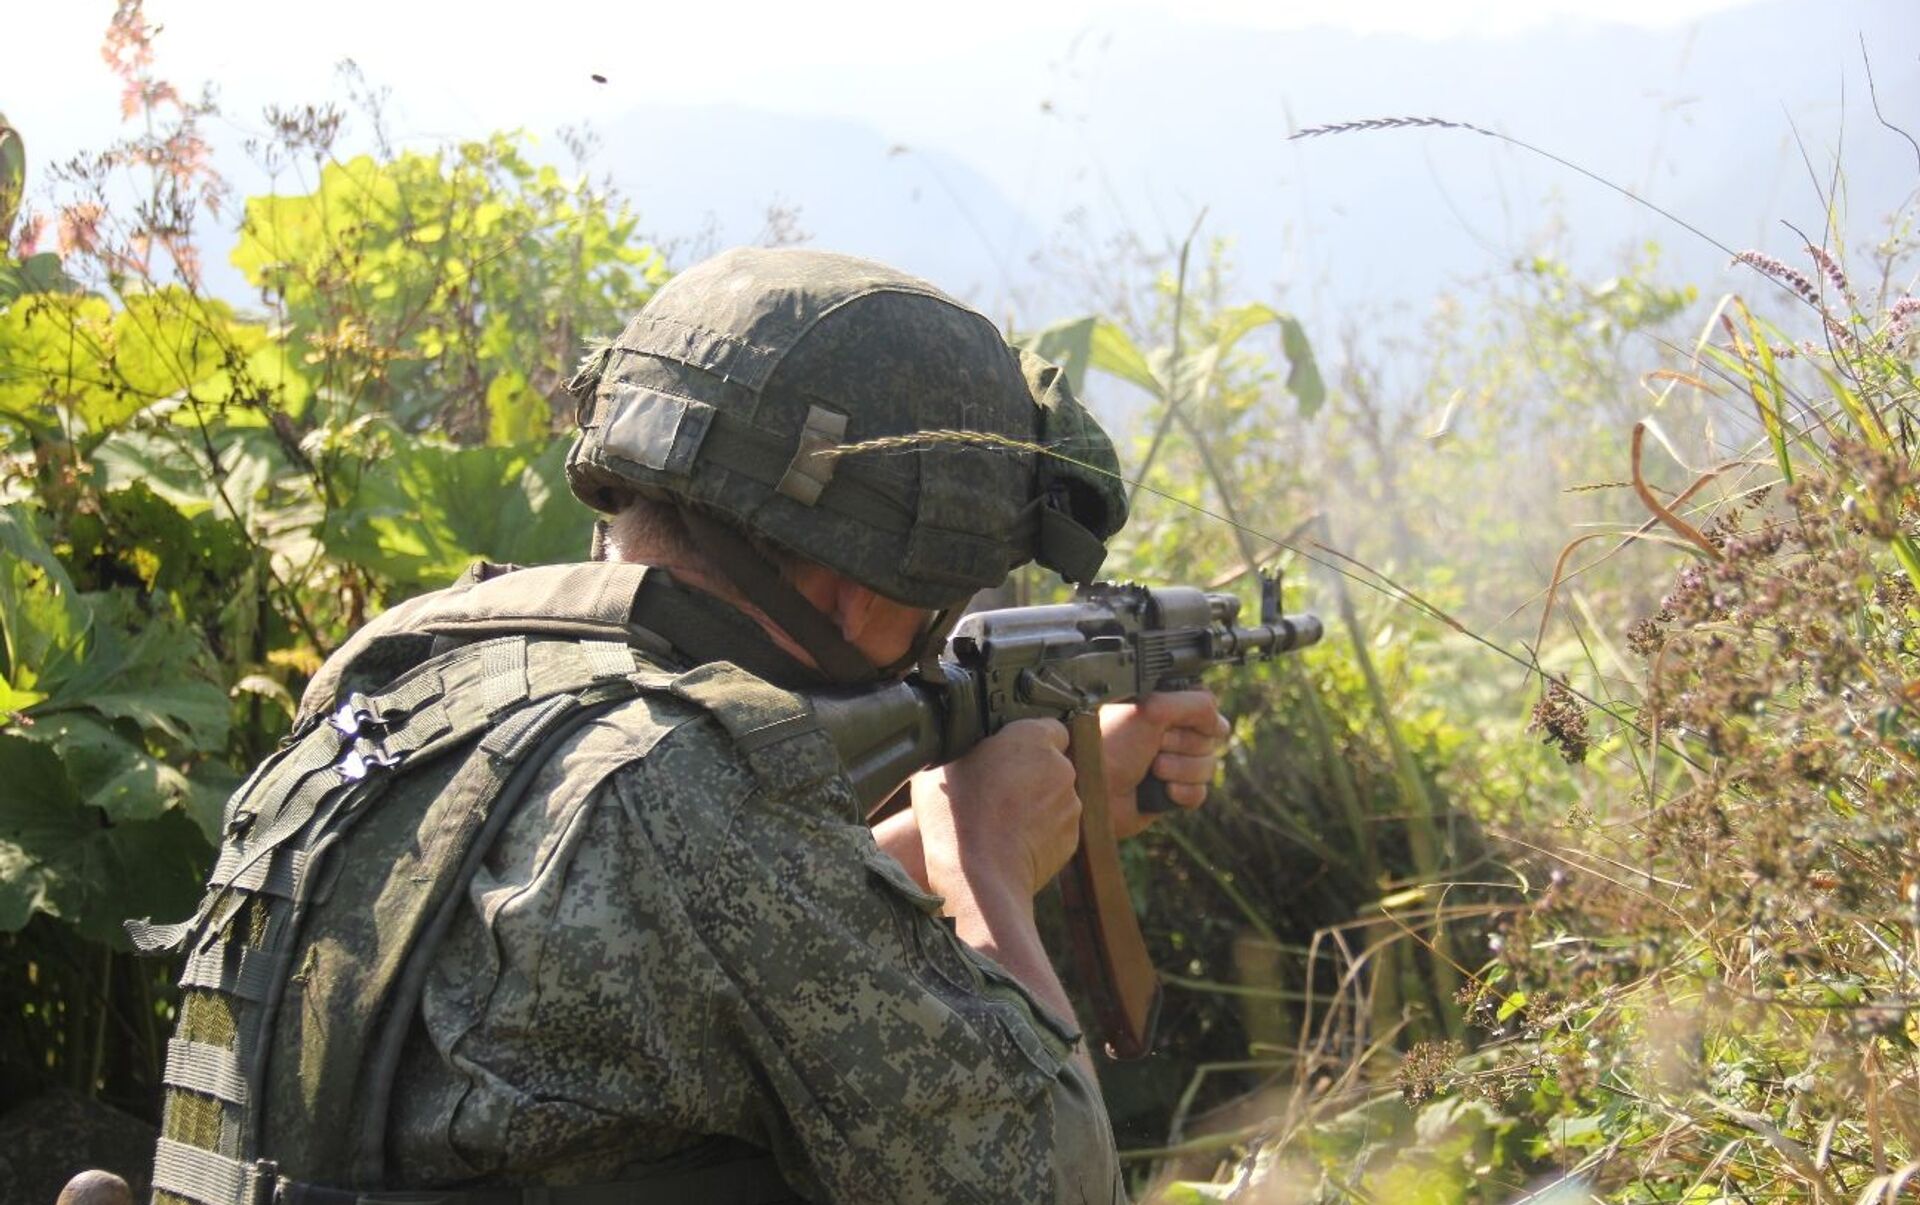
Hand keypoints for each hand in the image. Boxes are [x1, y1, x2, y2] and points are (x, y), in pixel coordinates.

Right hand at [910, 718, 1079, 904]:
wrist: (979, 875)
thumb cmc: (955, 815)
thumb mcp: (942, 762)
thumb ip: (966, 745)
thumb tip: (964, 743)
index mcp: (1032, 738)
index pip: (1048, 726)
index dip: (1026, 740)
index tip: (1005, 755)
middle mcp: (1060, 767)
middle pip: (1050, 763)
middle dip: (1030, 773)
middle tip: (996, 791)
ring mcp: (1070, 805)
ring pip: (1054, 797)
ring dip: (1035, 803)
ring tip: (1000, 820)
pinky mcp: (1071, 839)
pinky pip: (1056, 827)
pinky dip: (1040, 832)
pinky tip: (1011, 841)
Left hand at [1098, 690, 1228, 839]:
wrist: (1092, 789)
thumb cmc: (1110, 745)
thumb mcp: (1151, 710)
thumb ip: (1194, 703)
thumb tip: (1217, 721)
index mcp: (1166, 706)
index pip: (1208, 708)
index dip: (1194, 719)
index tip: (1168, 723)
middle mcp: (1172, 733)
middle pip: (1211, 740)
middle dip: (1183, 746)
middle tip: (1153, 747)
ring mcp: (1174, 763)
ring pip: (1208, 767)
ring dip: (1180, 769)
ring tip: (1152, 769)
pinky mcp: (1173, 793)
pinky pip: (1200, 794)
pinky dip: (1182, 792)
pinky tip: (1162, 791)